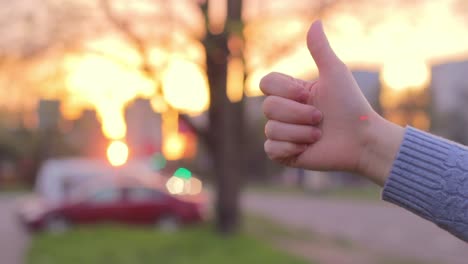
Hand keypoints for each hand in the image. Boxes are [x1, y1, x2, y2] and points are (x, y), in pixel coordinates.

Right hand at [261, 21, 403, 184]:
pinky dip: (290, 148)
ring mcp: (284, 133)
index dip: (284, 90)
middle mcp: (285, 112)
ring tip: (318, 135)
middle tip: (320, 118)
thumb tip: (315, 22)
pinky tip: (306, 149)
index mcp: (292, 92)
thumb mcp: (335, 74)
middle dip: (297, 114)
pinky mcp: (284, 153)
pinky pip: (271, 149)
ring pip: (271, 129)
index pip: (266, 83)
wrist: (361, 139)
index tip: (307, 94)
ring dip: (299, 132)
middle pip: (268, 108)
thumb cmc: (351, 106)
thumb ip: (320, 50)